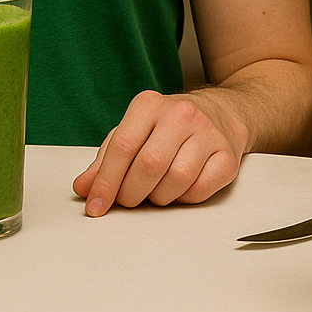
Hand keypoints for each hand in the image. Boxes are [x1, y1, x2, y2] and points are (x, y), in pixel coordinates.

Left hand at [72, 89, 248, 215]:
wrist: (221, 112)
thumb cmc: (167, 127)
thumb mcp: (132, 133)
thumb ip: (106, 160)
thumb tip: (84, 188)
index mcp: (149, 105)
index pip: (122, 147)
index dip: (106, 182)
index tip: (96, 206)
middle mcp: (180, 114)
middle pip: (149, 166)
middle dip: (132, 193)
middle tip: (128, 200)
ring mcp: (208, 133)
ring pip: (176, 180)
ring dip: (159, 197)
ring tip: (155, 191)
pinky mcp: (227, 155)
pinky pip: (200, 190)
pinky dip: (184, 198)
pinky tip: (180, 189)